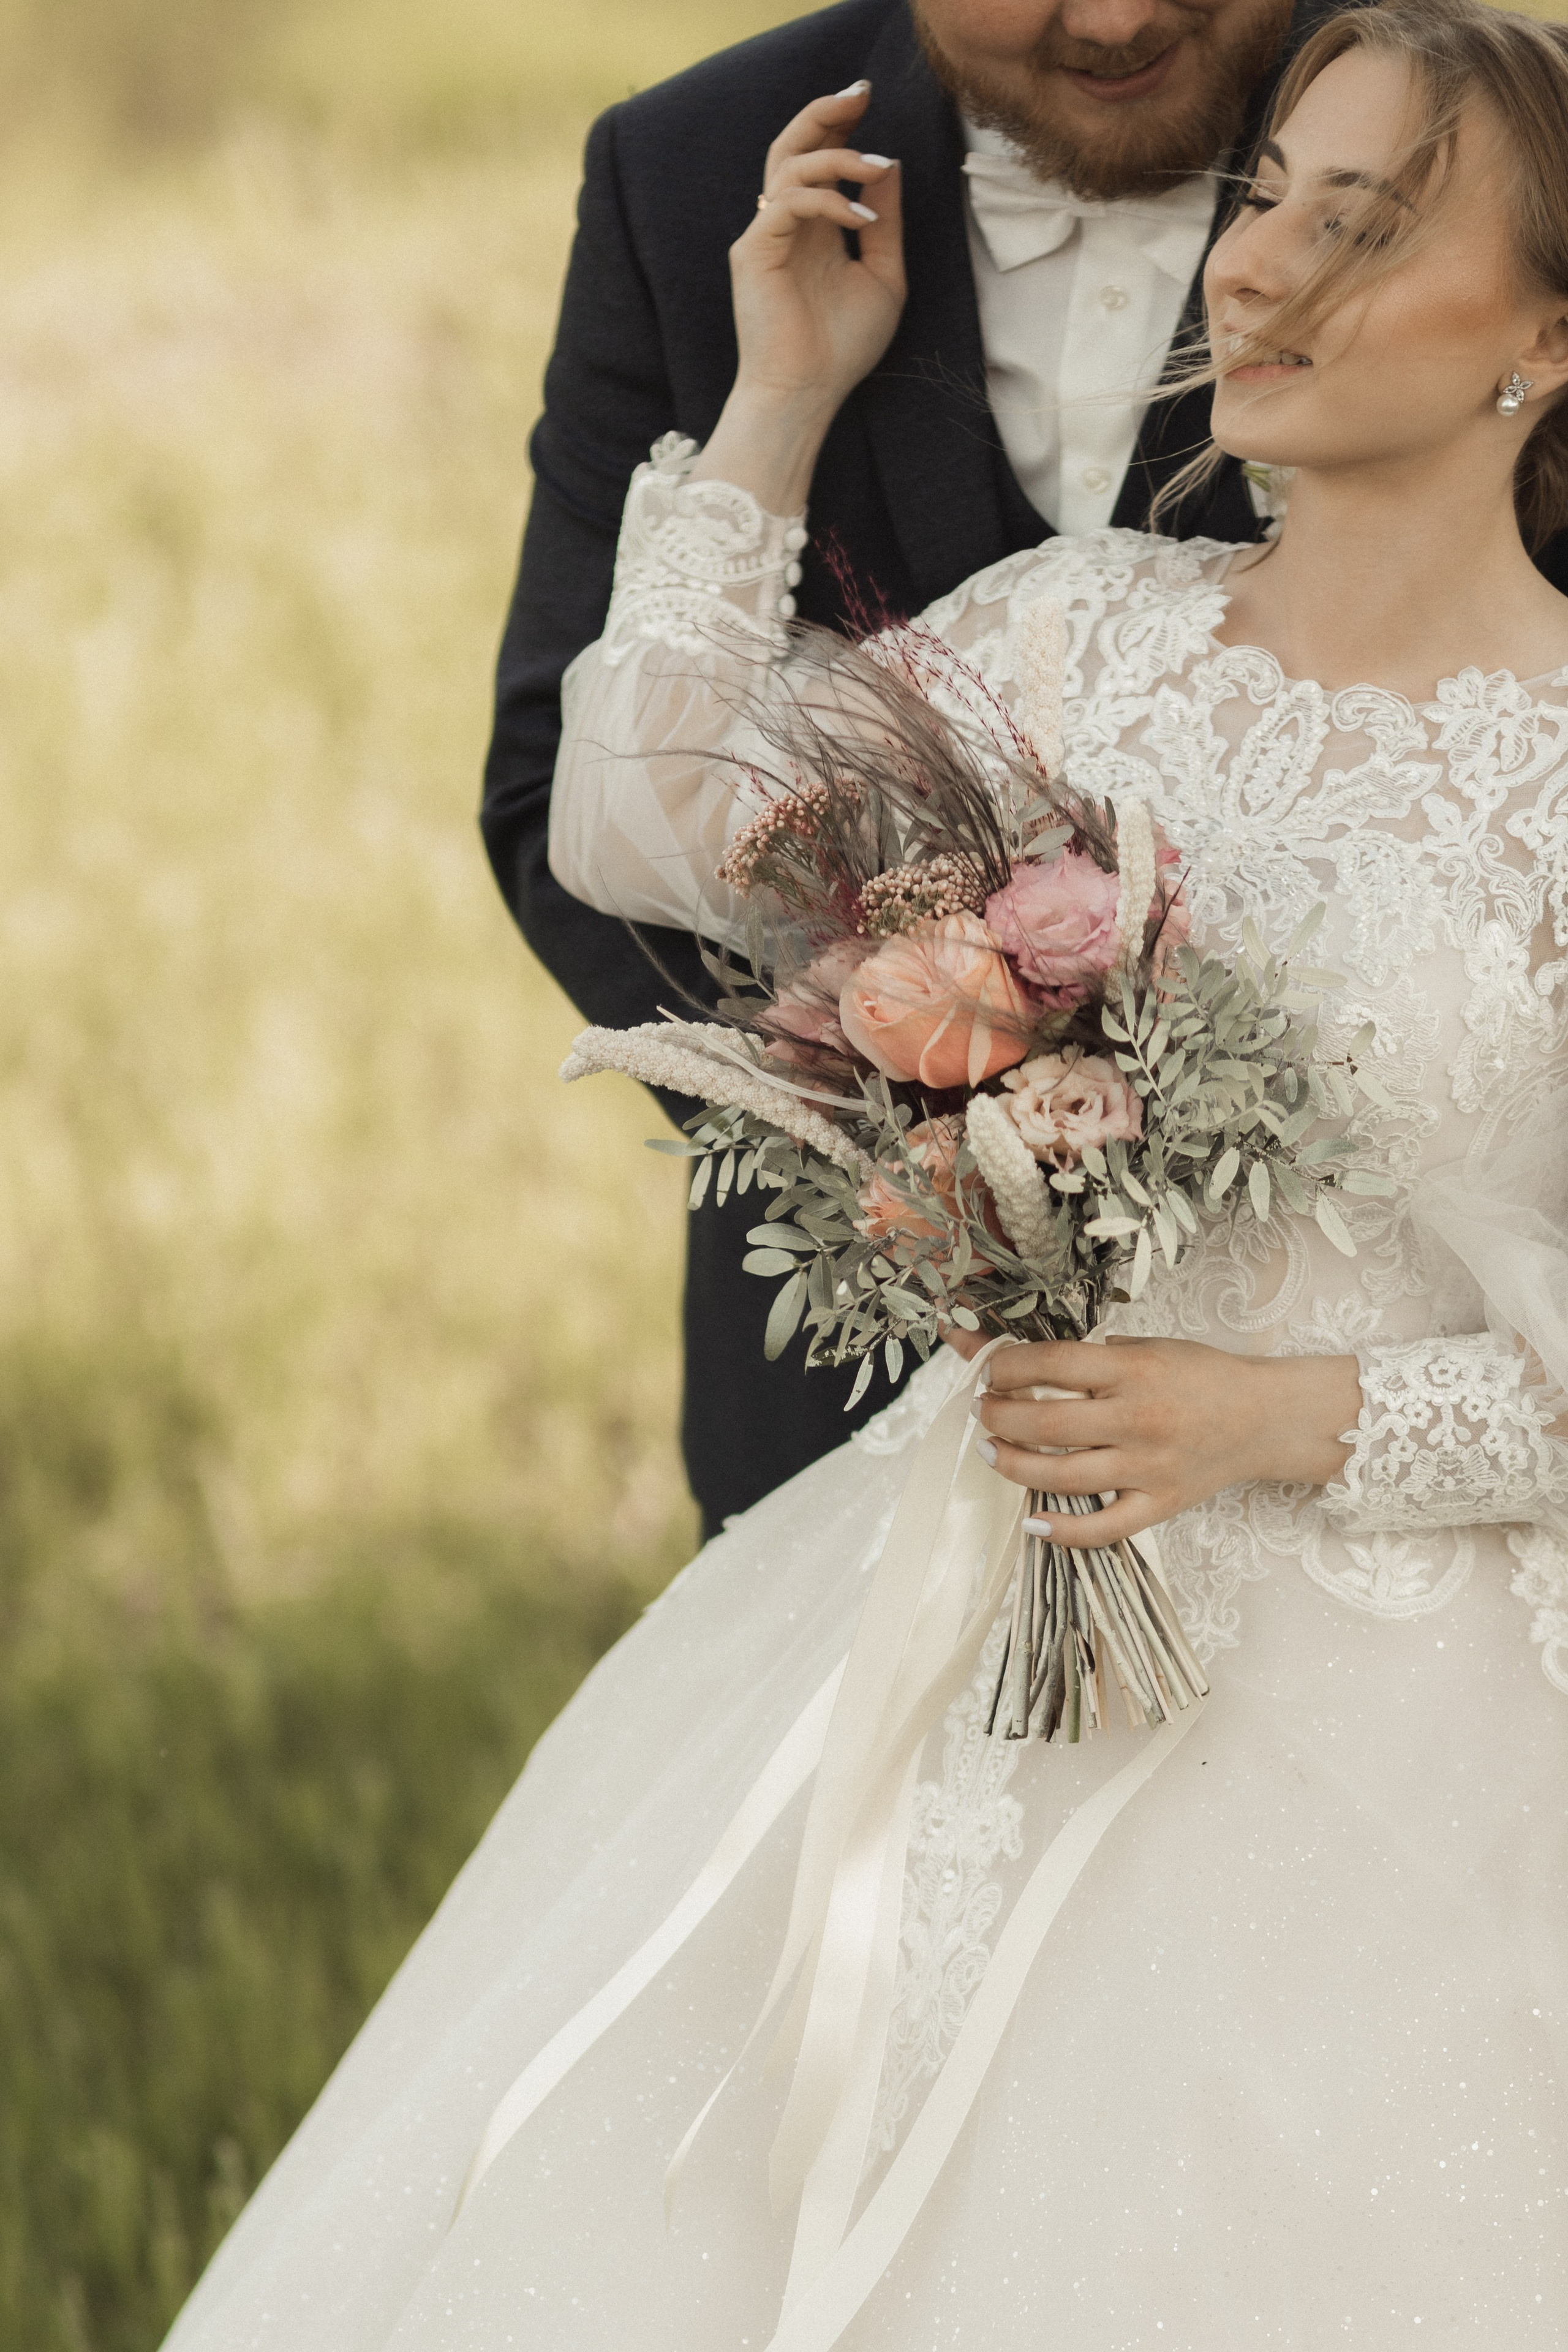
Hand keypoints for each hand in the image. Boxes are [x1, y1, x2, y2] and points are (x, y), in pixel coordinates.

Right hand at [690, 84, 904, 514]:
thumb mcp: (883, 276)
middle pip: (792, 145)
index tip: (866, 100)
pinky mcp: (753, 253)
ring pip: (789, 166)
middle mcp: (784, 225)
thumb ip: (884, 222)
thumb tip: (890, 165)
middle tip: (859, 94)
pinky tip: (860, 219)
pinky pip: (788, 204)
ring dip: (837, 159)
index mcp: (812, 229)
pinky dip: (828, 202)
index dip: (838, 125)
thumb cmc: (841, 349)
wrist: (807, 394)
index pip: (818, 160)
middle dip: (824, 114)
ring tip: (876, 170)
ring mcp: (764, 236)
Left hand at [976, 1336, 1362, 1548]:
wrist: (1265, 1417)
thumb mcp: (1150, 1347)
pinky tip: (1032, 1521)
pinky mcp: (1159, 1505)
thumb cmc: (1202, 1376)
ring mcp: (1148, 1468)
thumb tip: (1025, 1360)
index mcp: (1134, 1371)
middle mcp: (1138, 1419)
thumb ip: (1094, 1357)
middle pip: (1045, 1424)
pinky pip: (1103, 1528)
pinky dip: (1063, 1530)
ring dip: (1012, 1464)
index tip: (989, 1370)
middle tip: (984, 1410)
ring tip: (990, 1450)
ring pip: (1061, 1476)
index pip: (1052, 1365)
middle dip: (999, 1416)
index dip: (1007, 1367)